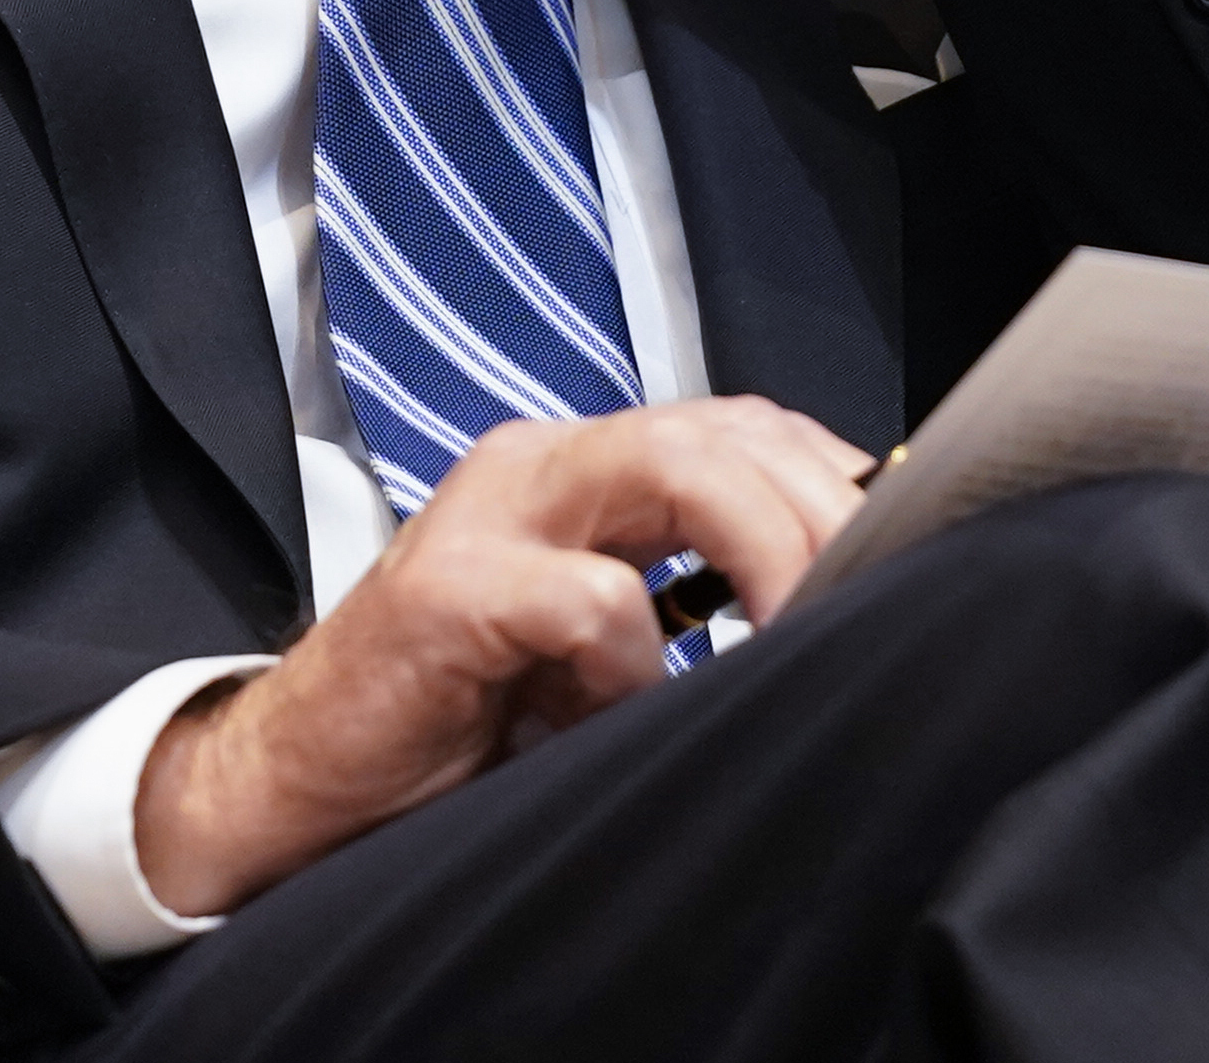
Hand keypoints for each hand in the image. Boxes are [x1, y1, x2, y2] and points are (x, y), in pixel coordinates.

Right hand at [132, 397, 872, 917]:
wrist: (300, 781)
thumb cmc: (457, 720)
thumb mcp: (598, 652)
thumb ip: (685, 607)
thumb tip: (839, 615)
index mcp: (585, 474)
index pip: (742, 428)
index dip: (834, 480)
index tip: (907, 552)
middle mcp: (543, 465)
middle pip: (726, 429)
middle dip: (824, 509)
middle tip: (875, 598)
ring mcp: (492, 513)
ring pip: (674, 465)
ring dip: (766, 548)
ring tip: (795, 628)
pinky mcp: (448, 588)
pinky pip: (588, 597)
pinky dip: (635, 660)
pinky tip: (628, 711)